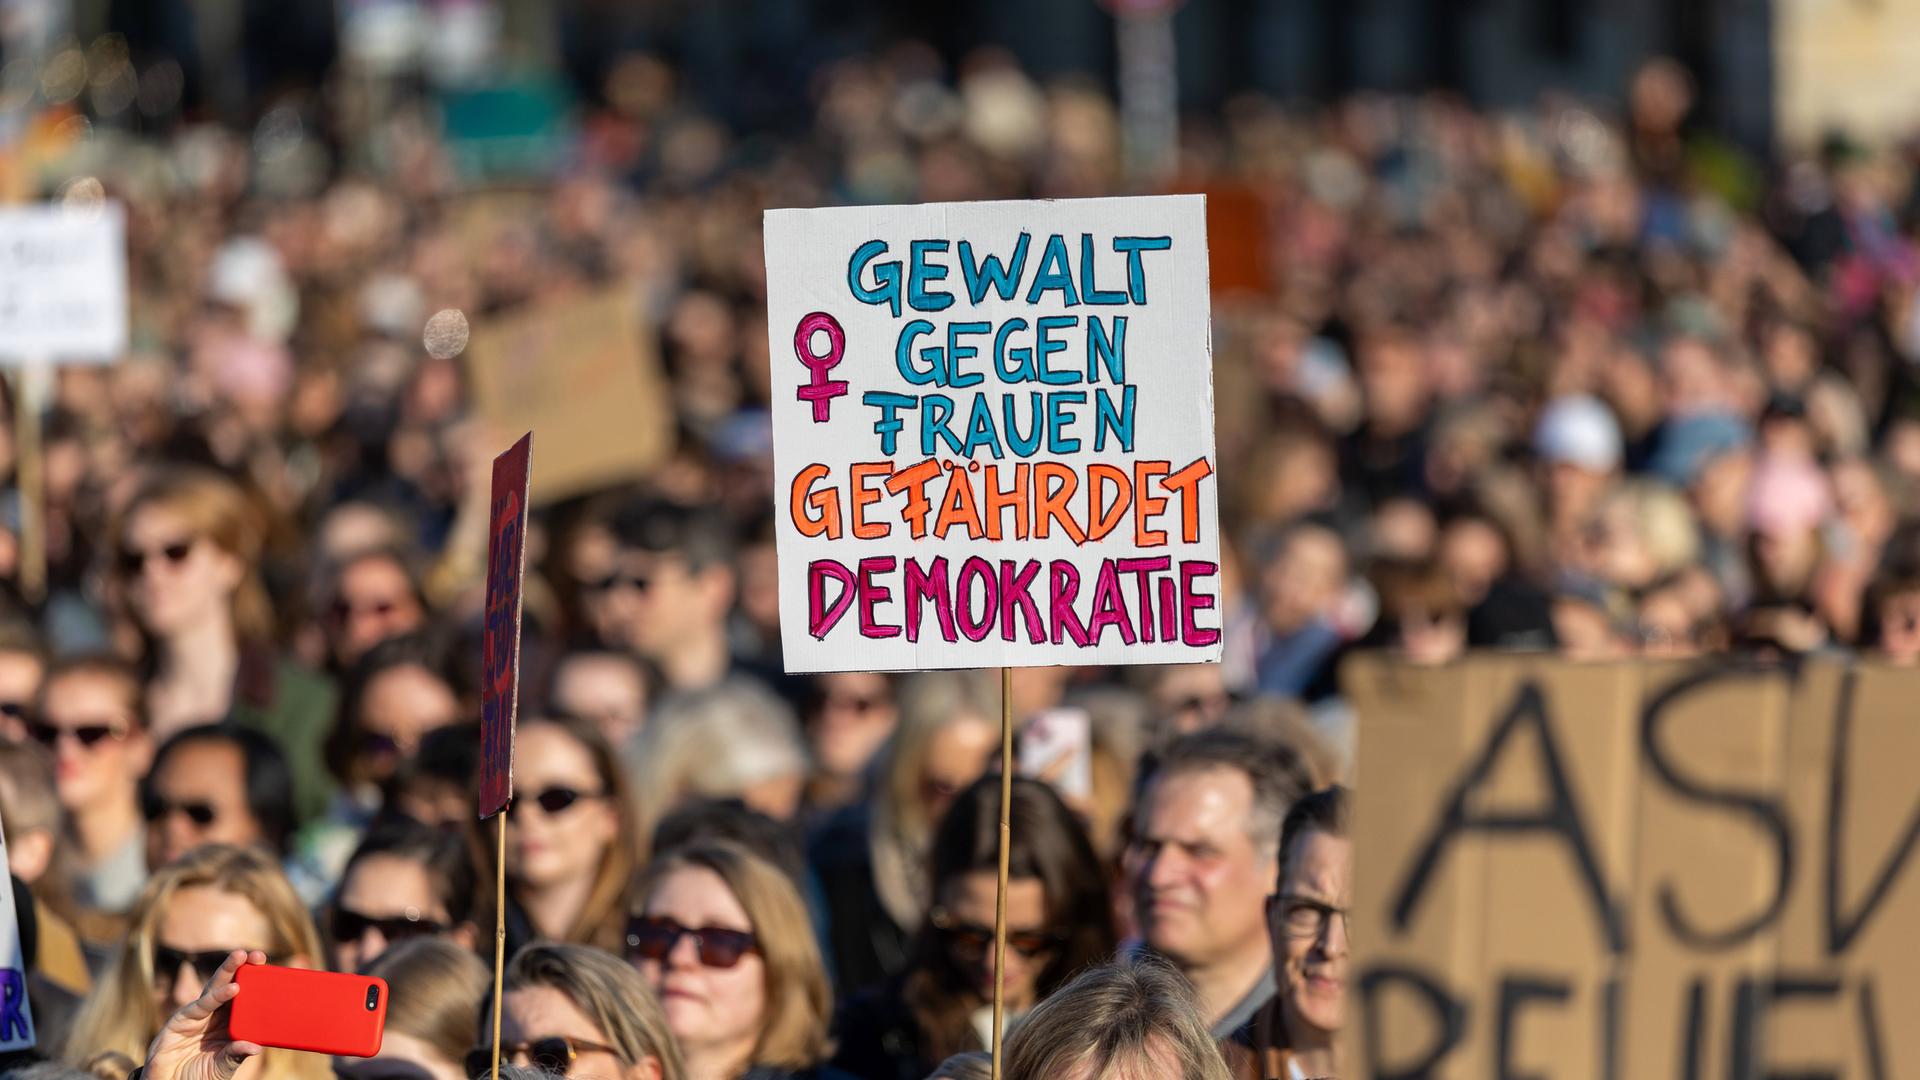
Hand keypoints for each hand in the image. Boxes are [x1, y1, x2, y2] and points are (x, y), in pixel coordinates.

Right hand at [143, 949, 266, 1079]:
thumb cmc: (198, 1076)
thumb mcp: (223, 1067)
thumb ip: (235, 1055)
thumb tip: (256, 1047)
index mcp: (228, 1023)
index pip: (243, 998)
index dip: (255, 982)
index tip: (271, 969)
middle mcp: (214, 1016)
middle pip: (229, 986)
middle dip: (242, 968)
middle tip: (257, 954)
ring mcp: (197, 1016)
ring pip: (213, 989)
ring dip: (227, 971)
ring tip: (241, 957)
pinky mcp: (180, 1021)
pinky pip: (200, 1006)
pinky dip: (215, 996)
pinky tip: (232, 988)